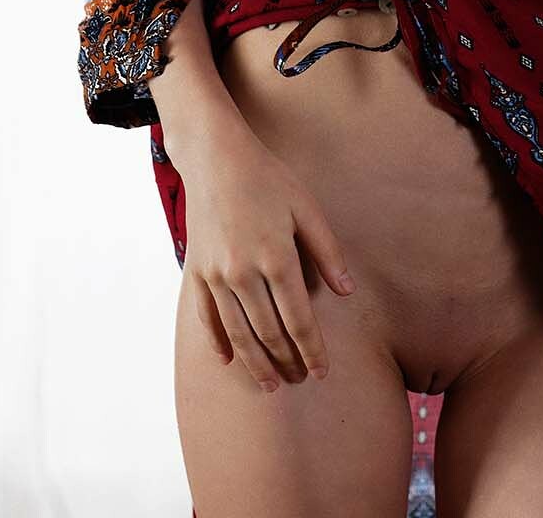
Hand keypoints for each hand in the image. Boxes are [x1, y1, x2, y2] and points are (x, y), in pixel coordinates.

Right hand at [178, 122, 357, 390]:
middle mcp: (243, 272)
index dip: (312, 350)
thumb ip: (326, 252)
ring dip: (256, 363)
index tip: (322, 371)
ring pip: (237, 333)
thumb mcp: (305, 208)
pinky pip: (207, 318)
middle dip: (286, 362)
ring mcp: (216, 275)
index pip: (299, 319)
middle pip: (268, 333)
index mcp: (276, 256)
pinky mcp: (196, 272)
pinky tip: (229, 361)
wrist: (214, 158)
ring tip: (271, 384)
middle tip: (300, 380)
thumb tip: (346, 292)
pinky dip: (219, 342)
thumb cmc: (267, 179)